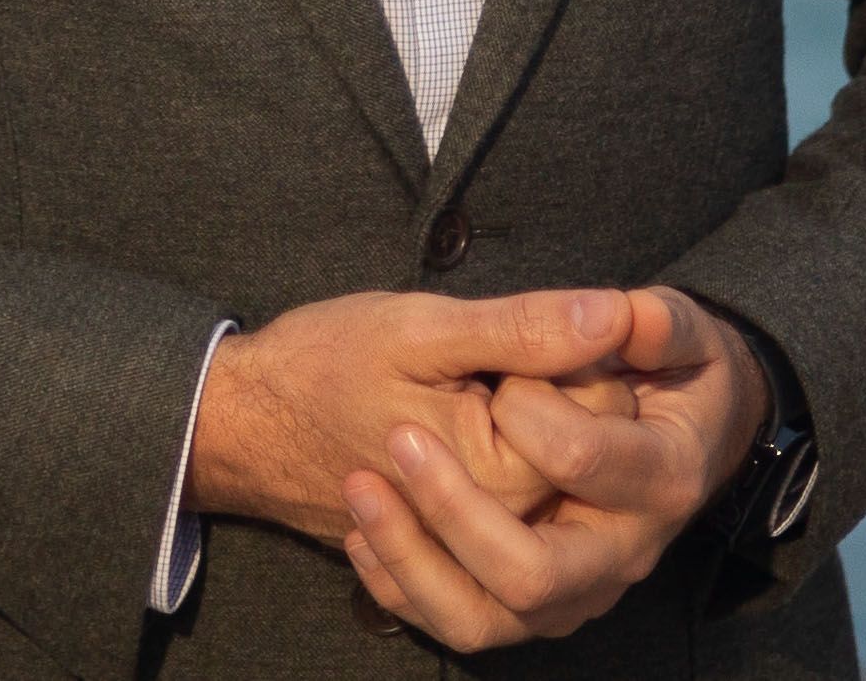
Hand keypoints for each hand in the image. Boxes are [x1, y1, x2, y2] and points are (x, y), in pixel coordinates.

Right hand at [180, 284, 615, 545]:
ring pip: (573, 475)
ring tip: (476, 396)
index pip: (607, 406)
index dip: (571, 352)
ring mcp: (498, 549)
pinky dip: (525, 458)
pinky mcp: (481, 553)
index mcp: (504, 476)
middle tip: (486, 367)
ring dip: (544, 425)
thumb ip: (523, 327)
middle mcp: (511, 529)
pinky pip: (541, 503)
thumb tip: (614, 312)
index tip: (502, 339)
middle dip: (561, 392)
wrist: (251, 430)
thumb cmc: (325, 366)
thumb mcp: (419, 329)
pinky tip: (475, 433)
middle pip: (601, 446)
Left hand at [338, 286, 772, 649]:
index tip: (499, 380)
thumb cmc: (655, 364)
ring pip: (483, 618)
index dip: (529, 410)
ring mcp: (577, 590)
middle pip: (532, 574)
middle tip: (399, 439)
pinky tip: (361, 531)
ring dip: (410, 559)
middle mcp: (622, 552)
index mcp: (661, 479)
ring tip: (360, 489)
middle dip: (453, 511)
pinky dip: (402, 585)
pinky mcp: (534, 606)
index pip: (582, 460)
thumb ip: (652, 322)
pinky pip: (459, 622)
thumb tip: (617, 311)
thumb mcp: (660, 327)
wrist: (665, 427)